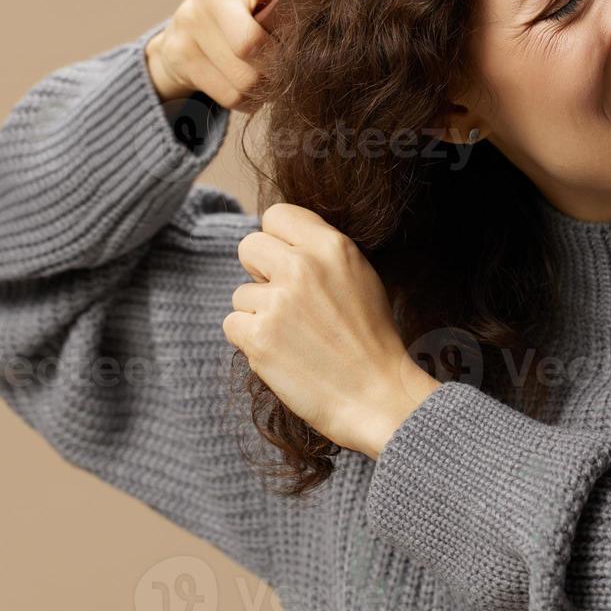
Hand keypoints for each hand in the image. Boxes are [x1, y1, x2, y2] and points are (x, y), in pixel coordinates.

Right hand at [145, 0, 310, 109]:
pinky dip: (248, 100)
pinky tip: (250, 88)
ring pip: (244, 78)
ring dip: (265, 87)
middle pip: (251, 45)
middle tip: (287, 67)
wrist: (185, 35)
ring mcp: (190, 22)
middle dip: (276, 65)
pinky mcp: (179, 55)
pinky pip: (230, 95)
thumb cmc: (246, 15)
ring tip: (269, 78)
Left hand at [224, 202, 441, 459]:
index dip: (278, 240)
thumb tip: (280, 244)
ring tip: (294, 337)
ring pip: (240, 293)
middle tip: (286, 302)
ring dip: (259, 314)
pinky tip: (281, 353)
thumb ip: (322, 252)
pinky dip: (250, 341)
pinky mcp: (259, 337)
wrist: (377, 395)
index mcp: (331, 246)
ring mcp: (278, 302)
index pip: (276, 215)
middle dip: (260, 272)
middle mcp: (302, 266)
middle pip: (249, 246)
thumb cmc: (371, 340)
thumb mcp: (361, 276)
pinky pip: (232, 324)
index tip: (287, 263)